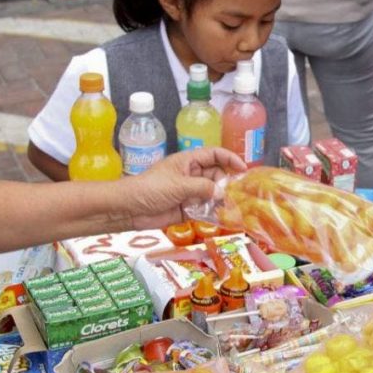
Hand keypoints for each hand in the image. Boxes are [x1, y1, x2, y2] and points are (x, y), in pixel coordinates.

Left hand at [125, 148, 245, 229]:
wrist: (130, 209)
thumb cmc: (150, 189)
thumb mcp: (179, 185)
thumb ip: (203, 188)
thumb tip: (222, 192)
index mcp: (188, 162)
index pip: (214, 155)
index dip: (230, 159)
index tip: (243, 169)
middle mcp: (191, 175)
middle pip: (216, 176)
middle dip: (227, 184)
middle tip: (238, 194)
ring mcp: (189, 192)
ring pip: (212, 194)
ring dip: (221, 200)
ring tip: (233, 207)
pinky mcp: (187, 209)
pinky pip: (205, 209)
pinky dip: (213, 213)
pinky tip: (222, 217)